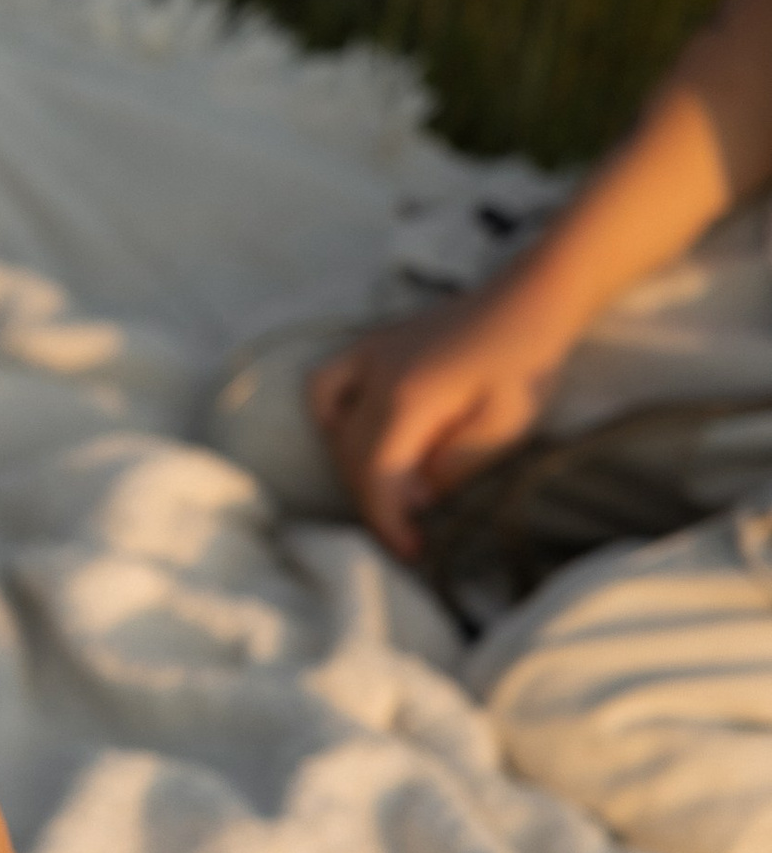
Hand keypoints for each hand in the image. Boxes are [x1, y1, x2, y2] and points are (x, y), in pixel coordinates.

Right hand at [308, 291, 565, 557]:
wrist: (528, 301)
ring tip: (394, 490)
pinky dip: (329, 419)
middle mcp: (375, 375)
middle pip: (352, 457)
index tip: (411, 552)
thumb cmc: (526, 362)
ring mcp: (366, 355)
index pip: (377, 474)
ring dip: (355, 468)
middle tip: (411, 532)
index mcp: (409, 397)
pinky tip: (357, 437)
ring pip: (333, 428)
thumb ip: (455, 466)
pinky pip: (324, 386)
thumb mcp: (506, 426)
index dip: (388, 521)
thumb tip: (417, 495)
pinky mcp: (370, 345)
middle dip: (376, 503)